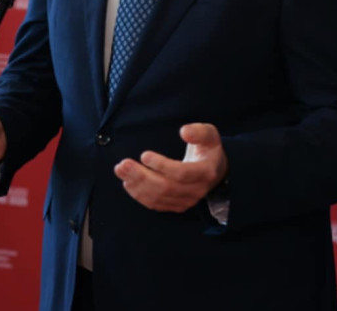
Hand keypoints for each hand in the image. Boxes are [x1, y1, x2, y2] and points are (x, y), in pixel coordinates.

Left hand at [113, 123, 227, 212]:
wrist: (215, 170)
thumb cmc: (208, 149)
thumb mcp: (210, 134)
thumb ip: (199, 132)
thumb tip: (184, 131)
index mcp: (205, 172)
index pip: (182, 173)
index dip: (162, 166)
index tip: (144, 155)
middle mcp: (196, 190)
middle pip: (166, 187)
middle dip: (142, 176)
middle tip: (123, 164)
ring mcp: (186, 200)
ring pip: (158, 197)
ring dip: (137, 185)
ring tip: (121, 171)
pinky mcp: (177, 205)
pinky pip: (156, 205)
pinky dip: (140, 195)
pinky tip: (128, 183)